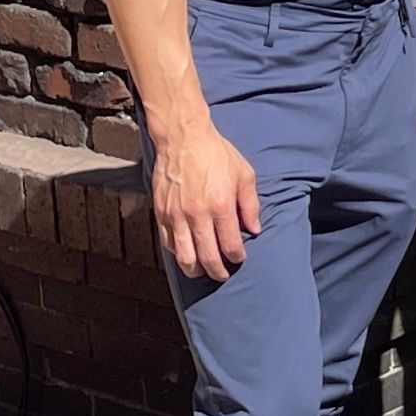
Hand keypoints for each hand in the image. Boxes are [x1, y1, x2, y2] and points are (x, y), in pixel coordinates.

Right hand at [151, 122, 261, 281]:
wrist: (183, 139)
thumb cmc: (216, 155)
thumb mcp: (244, 174)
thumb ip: (250, 205)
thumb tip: (254, 229)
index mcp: (220, 205)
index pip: (230, 244)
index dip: (236, 256)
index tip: (239, 259)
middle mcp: (197, 214)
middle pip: (206, 256)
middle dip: (217, 271)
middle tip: (223, 275)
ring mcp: (176, 216)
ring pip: (184, 256)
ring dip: (195, 269)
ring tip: (203, 271)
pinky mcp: (161, 213)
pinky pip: (168, 243)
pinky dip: (178, 254)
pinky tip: (186, 255)